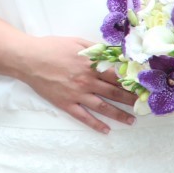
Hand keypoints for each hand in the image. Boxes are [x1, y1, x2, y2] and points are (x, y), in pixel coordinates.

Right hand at [17, 36, 137, 133]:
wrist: (29, 59)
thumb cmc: (51, 47)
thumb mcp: (76, 41)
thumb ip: (95, 49)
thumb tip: (113, 53)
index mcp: (90, 64)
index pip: (117, 75)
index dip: (131, 82)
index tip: (143, 87)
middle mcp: (87, 81)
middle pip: (114, 92)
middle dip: (131, 99)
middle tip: (144, 106)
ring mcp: (77, 94)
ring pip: (103, 107)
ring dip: (119, 115)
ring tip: (132, 121)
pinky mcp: (66, 103)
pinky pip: (84, 117)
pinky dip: (96, 124)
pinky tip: (106, 130)